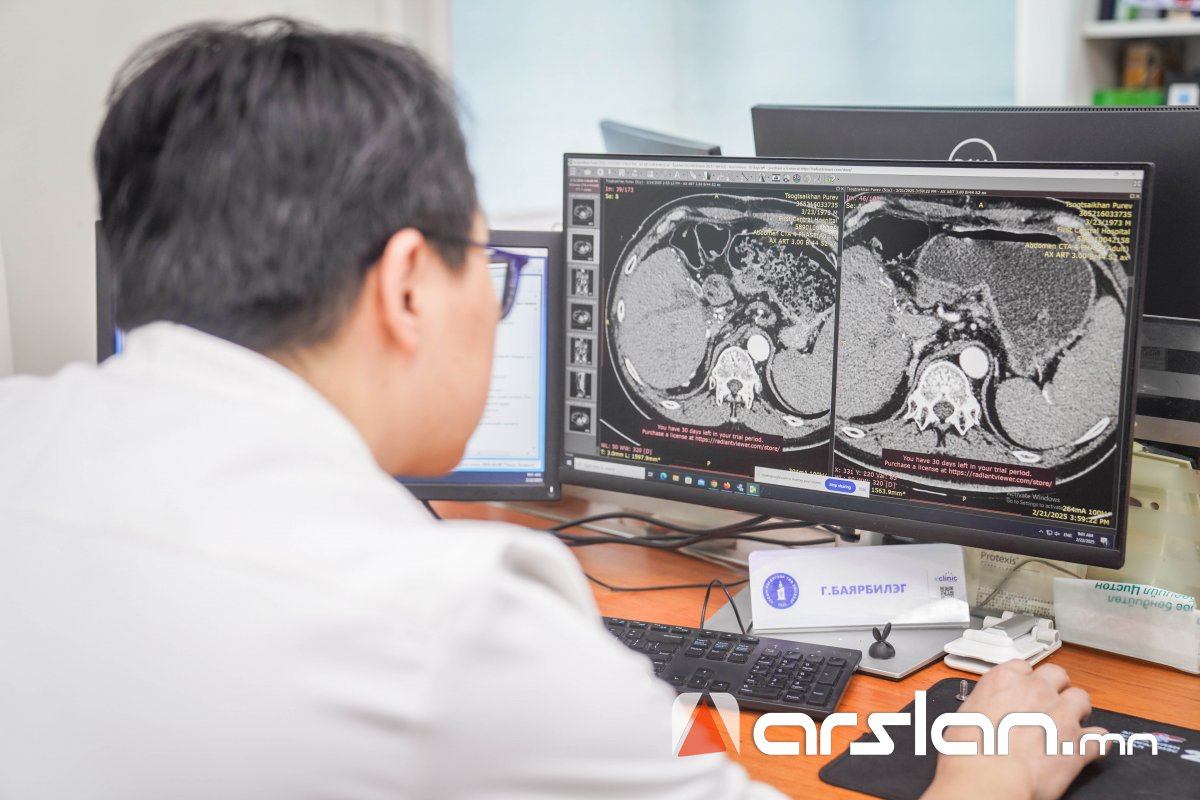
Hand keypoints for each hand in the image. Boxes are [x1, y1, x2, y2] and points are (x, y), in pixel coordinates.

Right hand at [923, 660, 1108, 799]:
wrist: (988, 780)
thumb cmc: (968, 753)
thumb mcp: (963, 716)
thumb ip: (983, 706)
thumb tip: (982, 713)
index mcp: (1004, 680)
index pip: (1024, 666)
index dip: (1026, 680)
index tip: (1023, 690)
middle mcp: (1036, 691)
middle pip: (1058, 674)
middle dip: (1056, 687)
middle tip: (1049, 703)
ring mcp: (1061, 716)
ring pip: (1082, 699)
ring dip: (1078, 710)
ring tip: (1070, 723)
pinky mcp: (1079, 745)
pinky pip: (1100, 738)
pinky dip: (1097, 743)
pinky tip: (1090, 748)